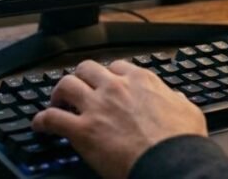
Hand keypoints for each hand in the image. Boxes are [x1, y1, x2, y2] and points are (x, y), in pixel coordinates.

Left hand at [32, 59, 207, 178]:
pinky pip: (52, 118)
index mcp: (140, 81)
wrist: (171, 162)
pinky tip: (39, 125)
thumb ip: (177, 101)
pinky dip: (42, 121)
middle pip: (87, 69)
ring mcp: (97, 107)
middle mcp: (115, 88)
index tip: (105, 83)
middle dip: (80, 77)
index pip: (117, 66)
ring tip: (57, 102)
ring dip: (59, 93)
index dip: (108, 75)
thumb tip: (176, 99)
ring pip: (66, 85)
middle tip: (78, 89)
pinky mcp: (83, 131)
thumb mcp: (188, 111)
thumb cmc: (180, 141)